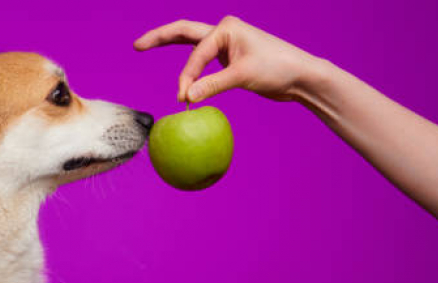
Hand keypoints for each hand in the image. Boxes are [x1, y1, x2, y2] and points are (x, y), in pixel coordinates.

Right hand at [134, 16, 322, 103]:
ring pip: (190, 44)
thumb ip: (212, 86)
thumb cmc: (277, 69)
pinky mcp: (229, 59)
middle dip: (159, 38)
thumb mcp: (243, 76)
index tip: (183, 99)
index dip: (186, 77)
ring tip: (146, 46)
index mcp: (226, 28)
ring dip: (170, 46)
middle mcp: (223, 31)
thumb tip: (185, 99)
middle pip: (183, 32)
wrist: (300, 75)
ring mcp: (226, 44)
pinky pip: (201, 60)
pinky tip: (180, 74)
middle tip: (136, 45)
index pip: (196, 54)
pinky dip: (188, 68)